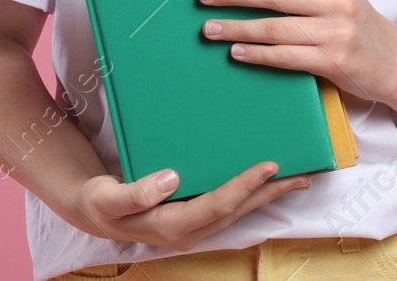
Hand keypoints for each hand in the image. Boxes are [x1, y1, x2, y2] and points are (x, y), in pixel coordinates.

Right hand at [71, 162, 310, 251]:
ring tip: (296, 178)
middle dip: (270, 192)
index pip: (218, 205)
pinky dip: (249, 193)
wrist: (93, 212)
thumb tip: (171, 179)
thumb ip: (135, 193)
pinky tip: (262, 182)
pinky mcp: (192, 215)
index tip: (269, 166)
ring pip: (238, 210)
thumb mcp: (107, 198)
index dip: (245, 185)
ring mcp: (193, 225)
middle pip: (238, 211)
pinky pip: (228, 205)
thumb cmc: (99, 203)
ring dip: (267, 195)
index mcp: (172, 226)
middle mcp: (189, 230)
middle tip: (302, 173)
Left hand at [197, 0, 396, 104]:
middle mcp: (336, 1)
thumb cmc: (355, 23)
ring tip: (210, 29)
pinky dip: (257, 54)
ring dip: (237, 28)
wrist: (396, 62)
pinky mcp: (333, 62)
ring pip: (275, 28)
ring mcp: (336, 32)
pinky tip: (236, 52)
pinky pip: (285, 57)